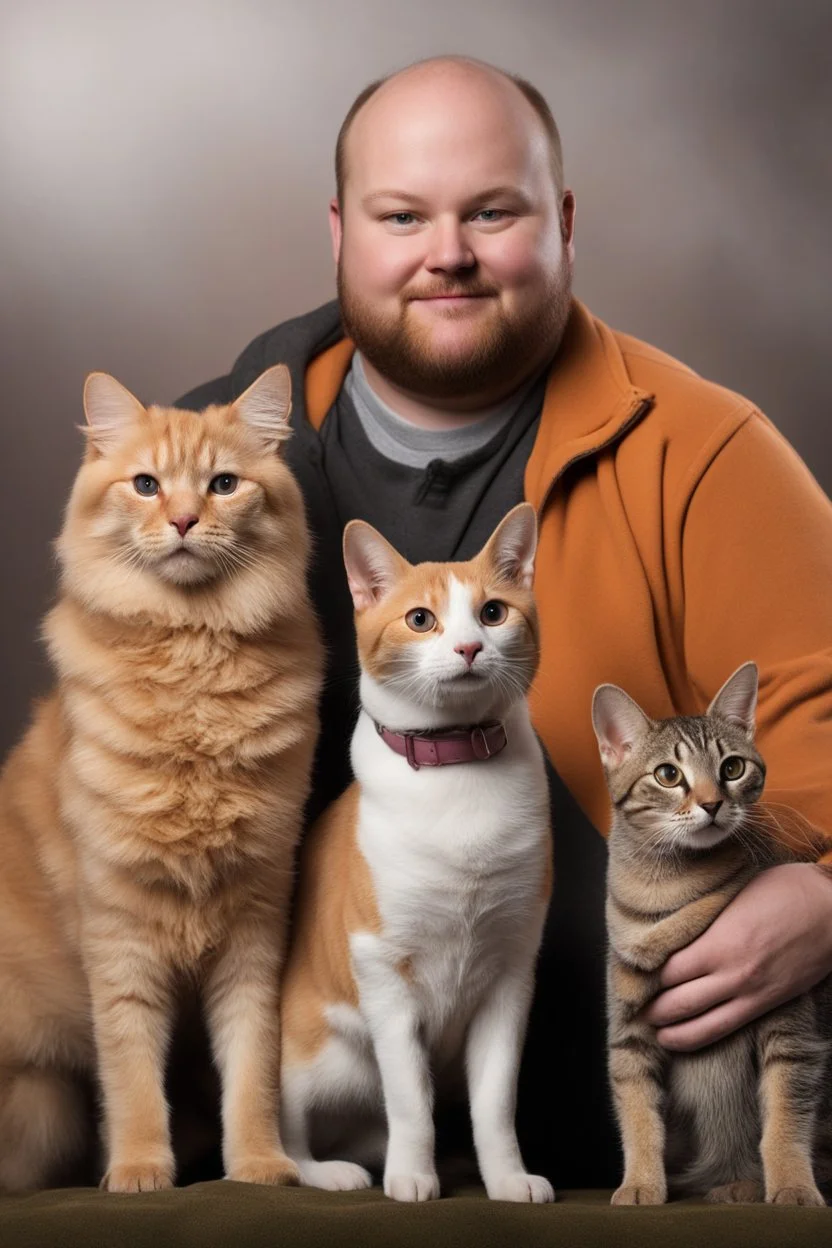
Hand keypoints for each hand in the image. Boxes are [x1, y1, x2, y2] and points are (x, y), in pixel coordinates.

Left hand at [641, 863, 831, 1050]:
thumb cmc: (784, 890)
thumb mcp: (734, 895)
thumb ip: (705, 918)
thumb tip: (675, 927)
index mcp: (718, 942)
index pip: (666, 969)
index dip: (644, 975)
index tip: (630, 974)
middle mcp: (730, 973)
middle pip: (677, 1001)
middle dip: (651, 1009)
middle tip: (632, 1009)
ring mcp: (750, 993)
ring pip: (701, 1024)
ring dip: (672, 1032)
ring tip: (654, 1032)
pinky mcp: (767, 1004)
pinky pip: (728, 1027)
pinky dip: (701, 1036)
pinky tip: (686, 1037)